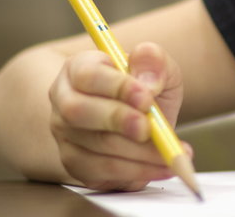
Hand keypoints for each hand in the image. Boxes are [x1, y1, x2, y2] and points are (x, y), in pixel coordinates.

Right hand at [48, 42, 188, 190]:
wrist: (142, 118)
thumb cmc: (146, 88)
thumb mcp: (159, 67)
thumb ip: (154, 63)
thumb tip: (148, 82)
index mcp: (80, 68)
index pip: (88, 74)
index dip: (117, 87)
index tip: (147, 98)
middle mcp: (65, 100)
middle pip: (78, 111)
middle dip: (119, 120)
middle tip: (151, 129)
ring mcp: (66, 134)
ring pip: (94, 145)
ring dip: (136, 151)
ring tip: (169, 151)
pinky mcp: (75, 163)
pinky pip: (101, 171)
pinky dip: (136, 171)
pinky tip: (161, 167)